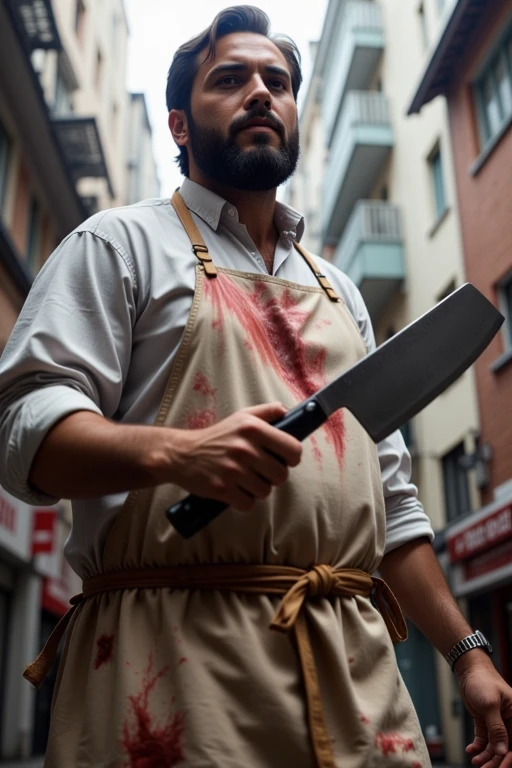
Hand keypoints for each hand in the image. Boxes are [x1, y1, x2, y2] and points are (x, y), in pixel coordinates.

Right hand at [165, 402, 301, 509]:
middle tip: (261, 471)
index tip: (285, 460)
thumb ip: (267, 412)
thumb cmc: (217, 436)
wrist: (183, 454)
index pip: (292, 449)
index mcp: (252, 428)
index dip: (292, 458)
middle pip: (281, 475)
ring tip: (246, 480)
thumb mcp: (241, 416)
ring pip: (265, 491)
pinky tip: (235, 491)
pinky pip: (248, 504)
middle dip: (273, 476)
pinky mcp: (222, 489)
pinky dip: (244, 501)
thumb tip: (289, 412)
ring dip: (258, 489)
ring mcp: (232, 470)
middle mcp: (244, 448)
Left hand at [455, 652, 511, 766]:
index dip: (509, 757)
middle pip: (506, 747)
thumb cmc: (482, 681)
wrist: (468, 669)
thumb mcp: (490, 704)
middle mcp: (510, 721)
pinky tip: (472, 750)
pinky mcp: (486, 722)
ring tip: (476, 760)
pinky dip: (479, 747)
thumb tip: (502, 751)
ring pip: (495, 746)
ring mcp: (497, 722)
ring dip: (486, 755)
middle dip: (497, 760)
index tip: (501, 766)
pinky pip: (485, 739)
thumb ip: (496, 729)